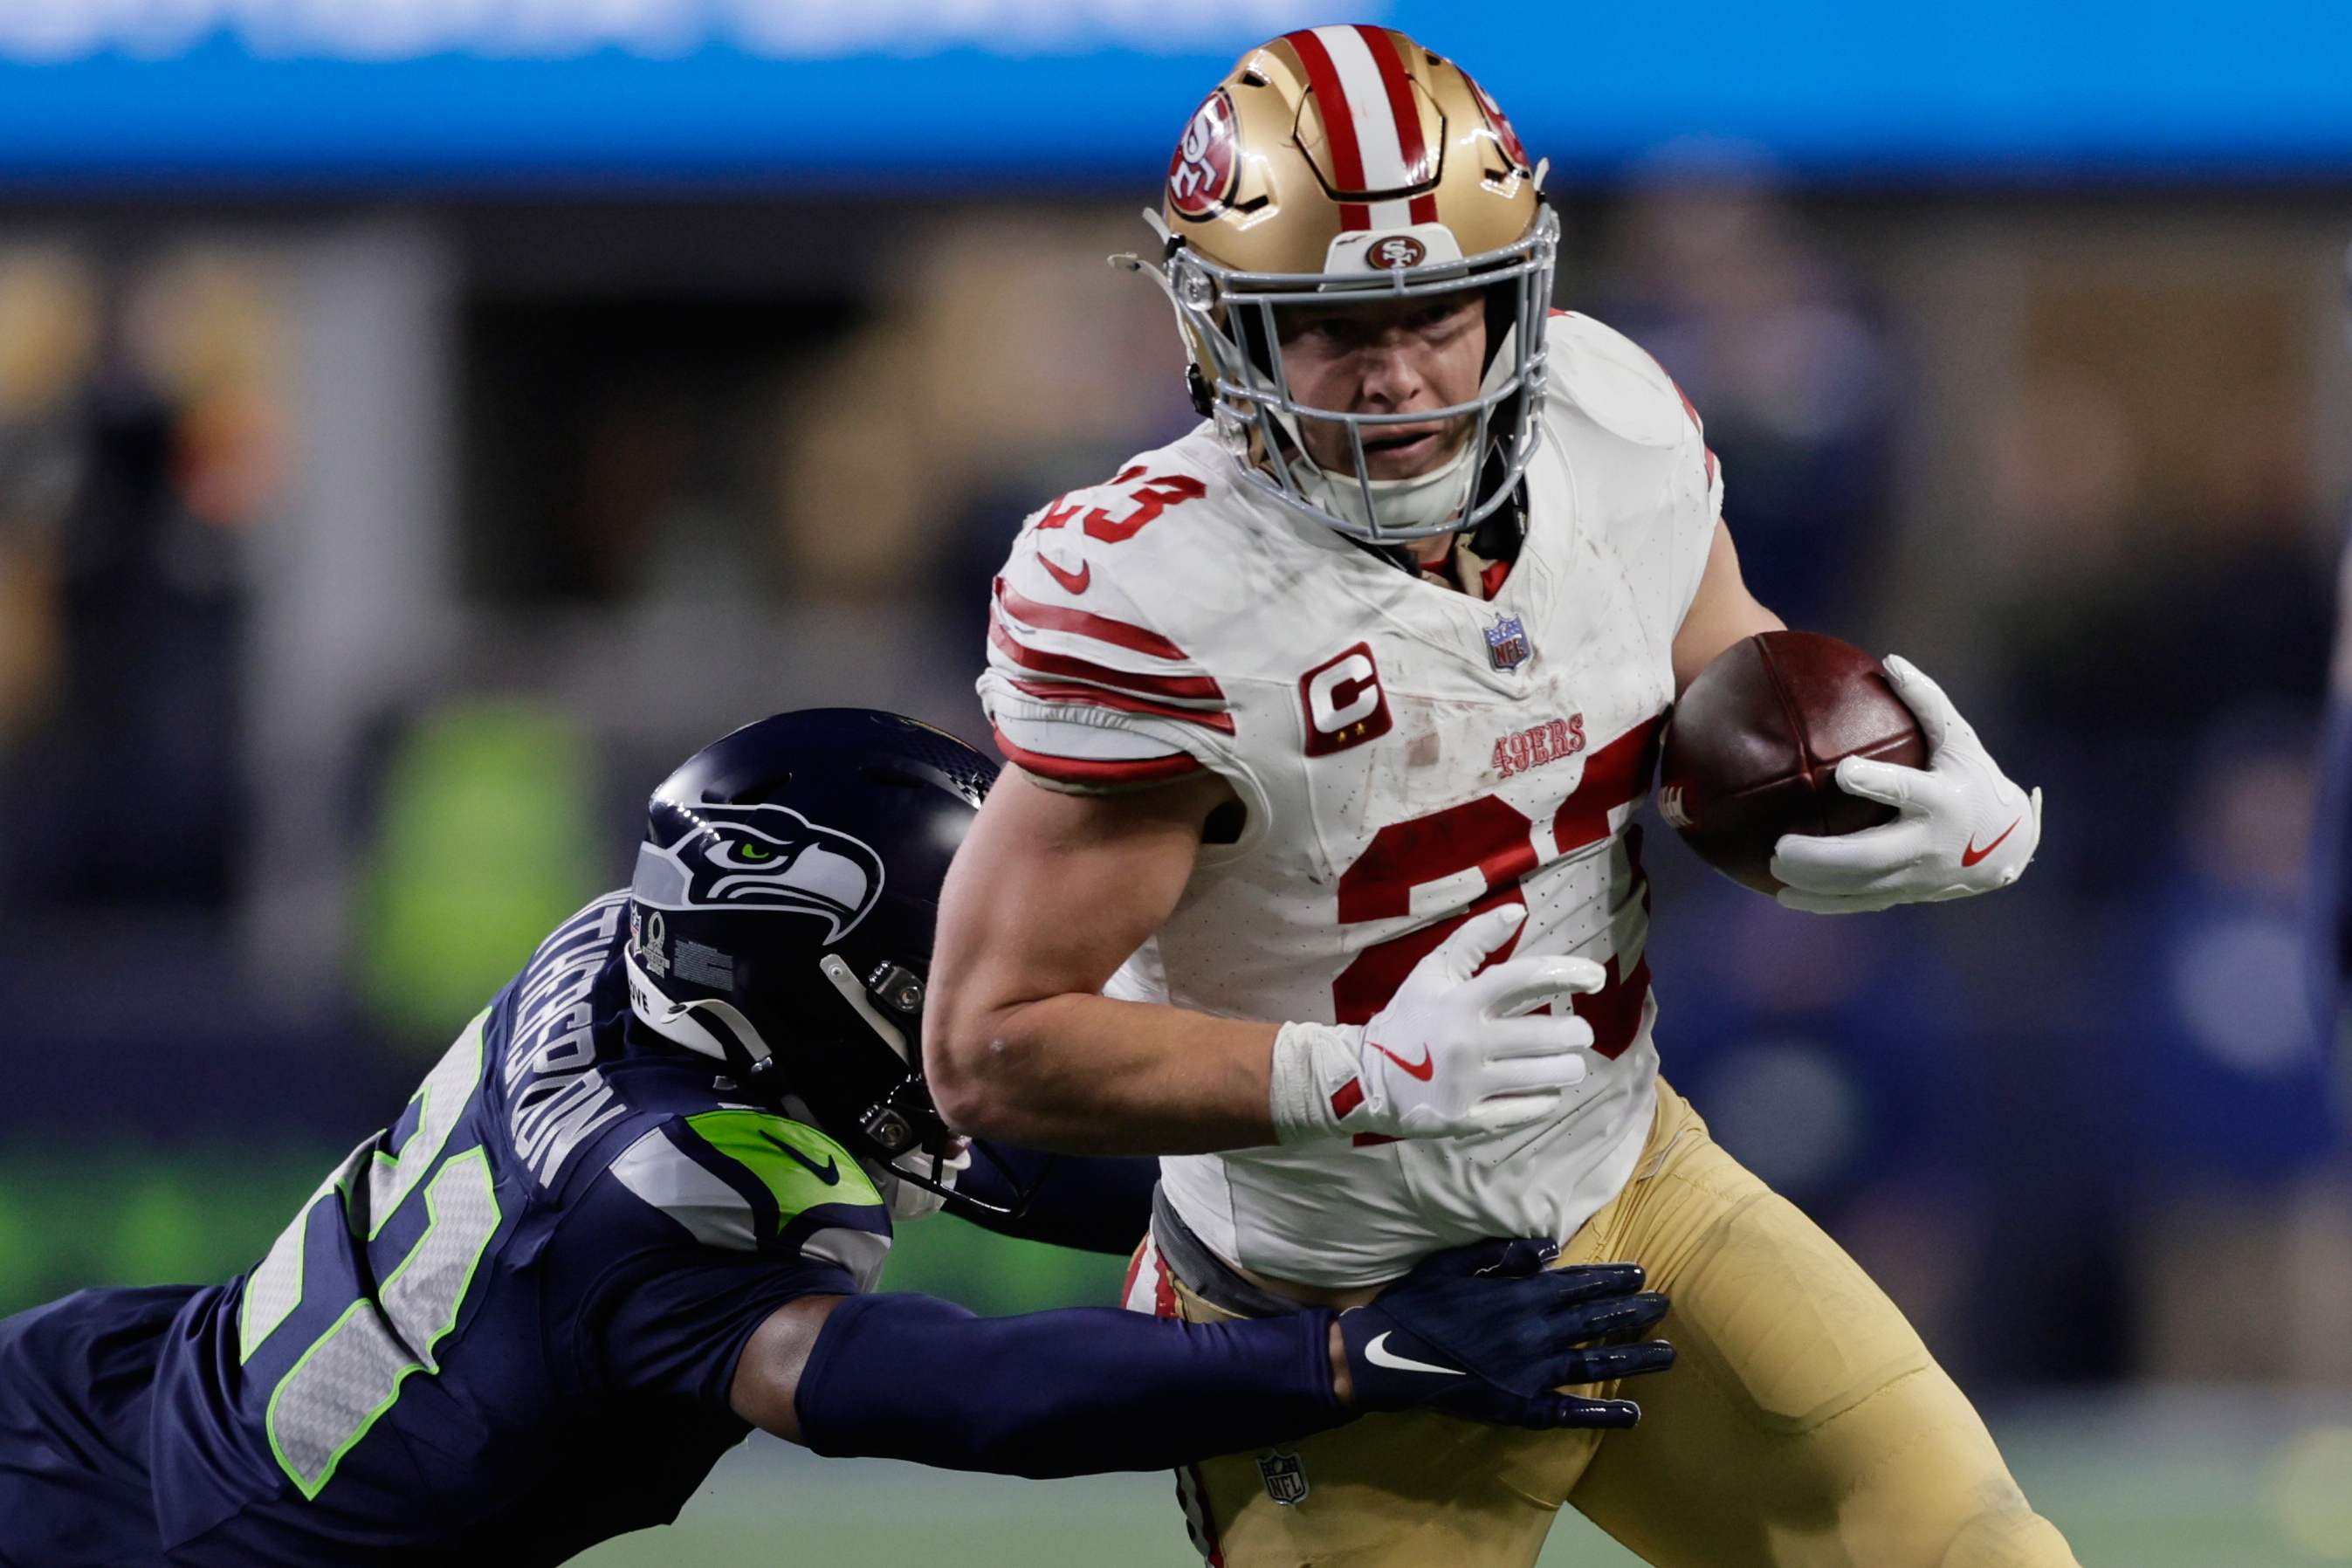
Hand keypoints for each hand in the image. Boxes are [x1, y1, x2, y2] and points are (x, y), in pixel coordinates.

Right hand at [1268, 906, 1602, 1142]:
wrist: (1363, 1078)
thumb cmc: (1408, 1019)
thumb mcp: (1432, 972)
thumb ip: (1473, 939)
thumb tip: (1517, 912)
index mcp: (1459, 1001)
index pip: (1524, 979)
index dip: (1566, 973)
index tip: (1595, 976)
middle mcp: (1466, 1042)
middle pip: (1546, 1035)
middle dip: (1575, 1032)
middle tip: (1579, 1032)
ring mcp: (1468, 1085)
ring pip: (1545, 1076)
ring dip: (1568, 1067)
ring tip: (1569, 1062)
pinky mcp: (1467, 1120)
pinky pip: (1526, 1110)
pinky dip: (1545, 1099)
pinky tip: (1547, 1090)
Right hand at [1337, 1238, 1672, 1428]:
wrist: (1383, 1356)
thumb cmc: (1416, 1304)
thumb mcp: (1455, 1263)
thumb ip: (1503, 1254)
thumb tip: (1549, 1248)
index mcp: (1522, 1295)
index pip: (1581, 1284)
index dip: (1614, 1278)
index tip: (1641, 1273)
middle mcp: (1536, 1332)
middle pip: (1597, 1320)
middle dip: (1635, 1311)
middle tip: (1665, 1305)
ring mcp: (1532, 1373)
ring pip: (1596, 1363)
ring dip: (1635, 1357)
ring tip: (1668, 1354)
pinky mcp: (1521, 1406)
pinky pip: (1571, 1412)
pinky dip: (1603, 1414)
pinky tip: (1634, 1414)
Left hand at [1769, 655, 2040, 914]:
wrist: (2009, 846)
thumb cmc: (1973, 778)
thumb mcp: (1960, 739)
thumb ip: (1927, 701)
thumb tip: (1889, 660)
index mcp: (1943, 800)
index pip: (1907, 791)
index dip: (1877, 782)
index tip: (1843, 771)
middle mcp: (1931, 845)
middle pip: (1872, 857)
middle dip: (1825, 857)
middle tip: (1779, 847)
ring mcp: (1919, 877)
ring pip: (1861, 888)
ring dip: (1815, 885)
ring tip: (1772, 870)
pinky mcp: (1908, 894)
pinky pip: (1861, 903)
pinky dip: (1824, 904)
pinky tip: (1784, 897)